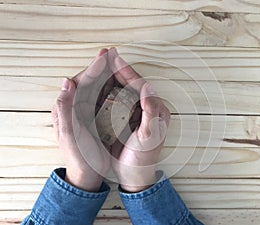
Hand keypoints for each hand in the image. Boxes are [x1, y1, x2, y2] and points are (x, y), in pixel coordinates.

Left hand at [51, 49, 111, 191]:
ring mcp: (86, 111)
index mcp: (68, 108)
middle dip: (100, 66)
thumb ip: (64, 109)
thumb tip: (66, 82)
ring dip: (106, 74)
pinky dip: (110, 88)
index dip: (94, 67)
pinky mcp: (95, 117)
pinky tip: (118, 83)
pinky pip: (103, 98)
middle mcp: (76, 106)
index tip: (105, 54)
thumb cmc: (78, 157)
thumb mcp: (69, 135)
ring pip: (97, 88)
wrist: (87, 174)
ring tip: (116, 62)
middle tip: (112, 52)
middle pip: (89, 81)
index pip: (81, 81)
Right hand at [108, 48, 169, 191]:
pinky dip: (107, 92)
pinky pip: (116, 101)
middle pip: (131, 84)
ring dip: (112, 78)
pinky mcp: (126, 120)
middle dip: (118, 70)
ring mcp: (136, 114)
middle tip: (106, 56)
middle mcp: (147, 109)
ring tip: (101, 66)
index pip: (140, 85)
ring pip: (123, 90)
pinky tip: (98, 86)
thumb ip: (150, 111)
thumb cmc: (144, 158)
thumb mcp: (149, 136)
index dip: (127, 71)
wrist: (135, 175)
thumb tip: (148, 87)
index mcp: (156, 110)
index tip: (114, 59)